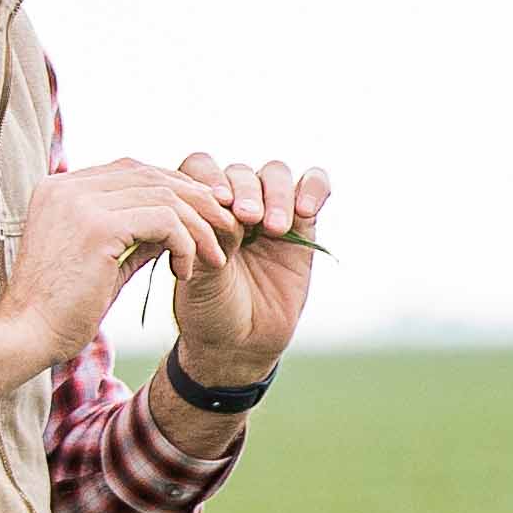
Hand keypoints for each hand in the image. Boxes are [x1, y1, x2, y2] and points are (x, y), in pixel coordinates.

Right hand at [0, 160, 210, 428]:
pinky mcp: (97, 225)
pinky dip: (186, 244)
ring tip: (215, 258)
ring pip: (165, 196)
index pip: (133, 170)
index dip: (176, 190)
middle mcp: (68, 186)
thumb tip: (177, 223)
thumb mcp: (104, 261)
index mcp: (62, 188)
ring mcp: (79, 201)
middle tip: (225, 233)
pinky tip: (186, 272)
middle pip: (153, 176)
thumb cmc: (61, 309)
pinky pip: (164, 221)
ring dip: (199, 227)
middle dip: (197, 203)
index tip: (204, 220)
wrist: (25, 336)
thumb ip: (134, 234)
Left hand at [154, 154, 332, 383]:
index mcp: (199, 209)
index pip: (201, 168)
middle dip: (246, 191)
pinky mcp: (304, 224)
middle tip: (248, 219)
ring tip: (276, 229)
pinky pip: (314, 187)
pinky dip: (313, 188)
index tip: (218, 203)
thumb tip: (223, 207)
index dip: (210, 177)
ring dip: (277, 195)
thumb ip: (210, 240)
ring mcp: (269, 211)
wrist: (242, 343)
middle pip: (241, 171)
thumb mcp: (200, 277)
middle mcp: (232, 205)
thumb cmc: (211, 309)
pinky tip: (307, 210)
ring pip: (275, 175)